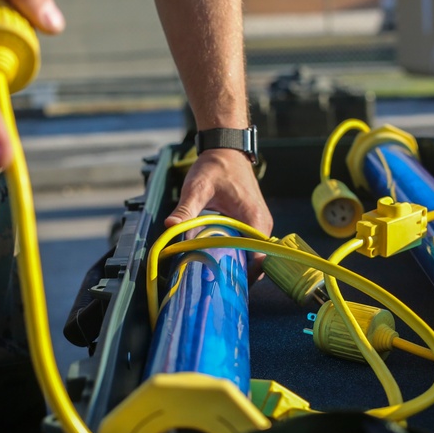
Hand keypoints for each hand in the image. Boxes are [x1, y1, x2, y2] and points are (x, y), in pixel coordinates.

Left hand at [164, 148, 273, 277]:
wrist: (226, 150)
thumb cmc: (216, 167)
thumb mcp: (197, 187)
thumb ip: (186, 209)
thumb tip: (170, 226)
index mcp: (255, 219)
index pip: (258, 258)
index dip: (243, 274)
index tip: (221, 282)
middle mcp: (263, 225)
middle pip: (255, 261)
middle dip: (236, 274)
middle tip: (211, 282)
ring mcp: (259, 225)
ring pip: (252, 254)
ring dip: (235, 265)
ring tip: (213, 274)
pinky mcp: (253, 223)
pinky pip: (248, 245)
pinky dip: (236, 254)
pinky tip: (217, 259)